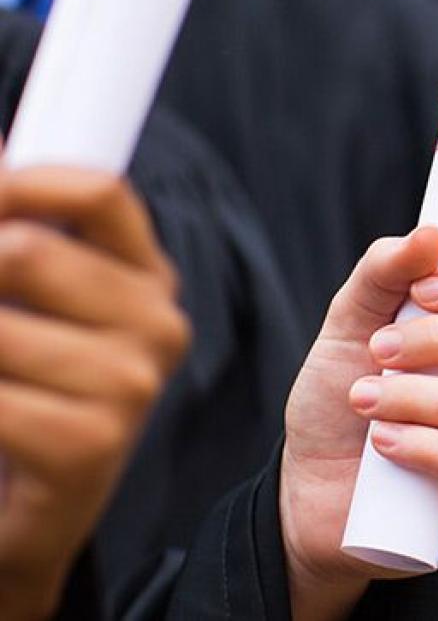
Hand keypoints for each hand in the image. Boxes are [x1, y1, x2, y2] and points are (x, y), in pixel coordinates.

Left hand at [0, 169, 189, 619]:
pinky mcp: (89, 446)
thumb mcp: (29, 305)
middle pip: (30, 251)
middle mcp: (157, 327)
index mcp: (147, 280)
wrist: (28, 518)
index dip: (17, 181)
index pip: (99, 191)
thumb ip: (18, 231)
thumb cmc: (25, 396)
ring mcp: (131, 388)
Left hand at [279, 227, 437, 618]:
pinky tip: (383, 443)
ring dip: (419, 397)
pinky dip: (428, 449)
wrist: (310, 496)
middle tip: (377, 350)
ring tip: (363, 400)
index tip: (423, 288)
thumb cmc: (342, 406)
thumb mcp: (350, 328)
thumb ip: (384, 274)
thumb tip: (431, 233)